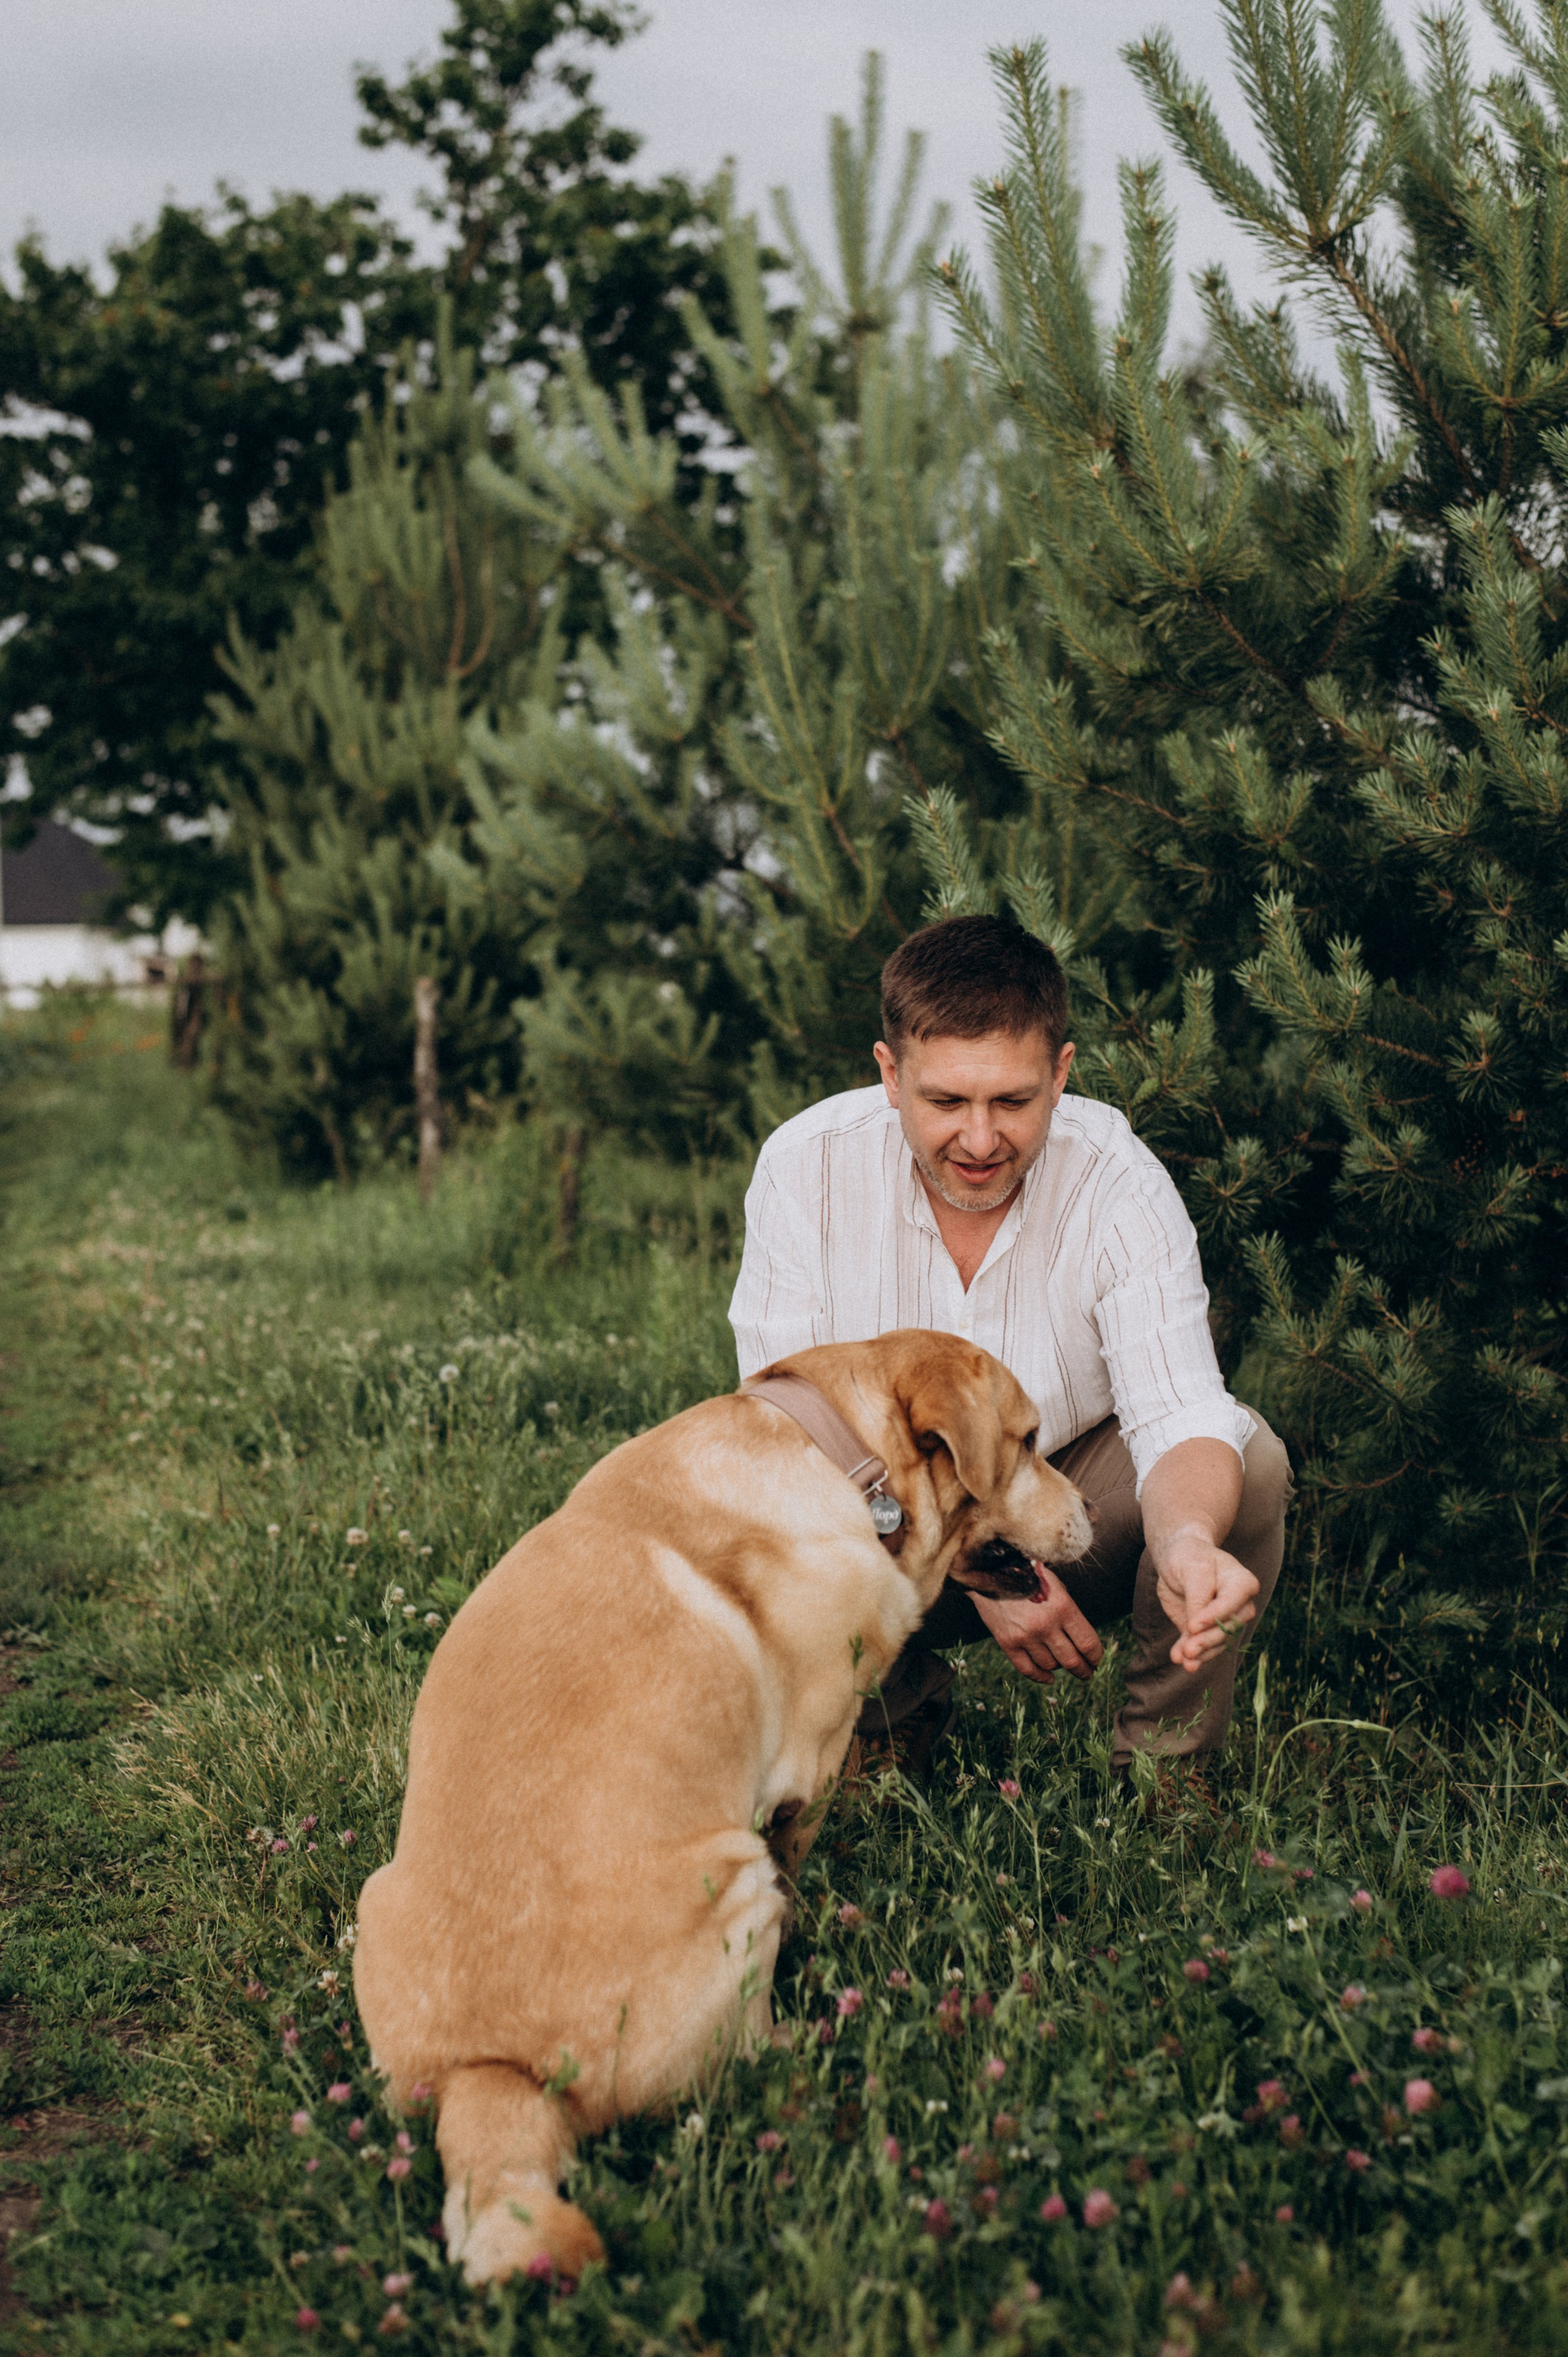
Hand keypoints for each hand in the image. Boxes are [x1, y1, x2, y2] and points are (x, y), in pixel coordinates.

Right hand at [972, 1566, 1103, 1683]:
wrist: (991, 1570)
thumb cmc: (1028, 1576)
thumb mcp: (1055, 1585)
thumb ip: (1069, 1611)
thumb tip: (1082, 1639)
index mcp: (1062, 1606)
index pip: (1088, 1643)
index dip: (1096, 1657)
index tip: (1096, 1661)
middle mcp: (1045, 1624)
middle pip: (1072, 1661)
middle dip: (1083, 1671)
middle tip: (1087, 1673)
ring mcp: (1025, 1636)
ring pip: (1051, 1665)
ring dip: (1059, 1667)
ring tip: (1062, 1662)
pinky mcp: (1007, 1642)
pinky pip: (1027, 1669)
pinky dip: (1040, 1677)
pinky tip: (1048, 1678)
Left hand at [1157, 1530, 1258, 1673]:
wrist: (1179, 1558)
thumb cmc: (1189, 1556)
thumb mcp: (1192, 1568)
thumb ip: (1197, 1597)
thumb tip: (1195, 1629)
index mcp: (1243, 1582)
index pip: (1232, 1604)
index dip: (1214, 1616)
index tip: (1192, 1626)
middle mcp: (1241, 1605)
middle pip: (1228, 1627)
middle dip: (1207, 1640)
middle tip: (1188, 1650)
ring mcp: (1227, 1620)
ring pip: (1218, 1642)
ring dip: (1201, 1653)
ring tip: (1182, 1659)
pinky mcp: (1209, 1631)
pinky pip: (1206, 1648)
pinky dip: (1194, 1656)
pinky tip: (1180, 1660)